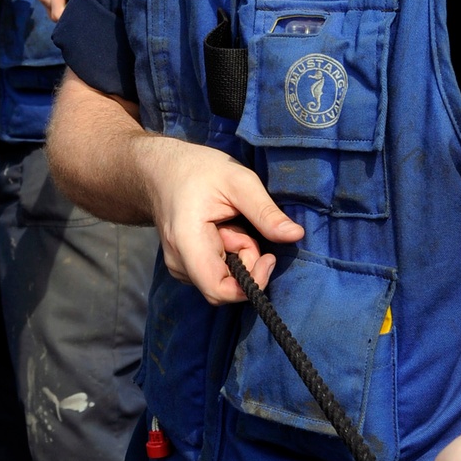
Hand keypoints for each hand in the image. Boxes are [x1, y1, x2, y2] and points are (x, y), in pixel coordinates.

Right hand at [140, 138, 304, 304]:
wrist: (163, 169)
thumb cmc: (199, 170)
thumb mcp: (239, 181)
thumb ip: (266, 212)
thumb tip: (296, 236)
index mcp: (187, 242)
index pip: (219, 290)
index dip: (251, 283)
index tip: (268, 257)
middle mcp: (179, 262)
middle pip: (227, 284)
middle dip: (247, 259)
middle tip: (245, 226)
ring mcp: (179, 266)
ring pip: (224, 278)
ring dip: (238, 254)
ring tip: (230, 221)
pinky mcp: (185, 265)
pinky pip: (217, 272)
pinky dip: (229, 254)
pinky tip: (221, 229)